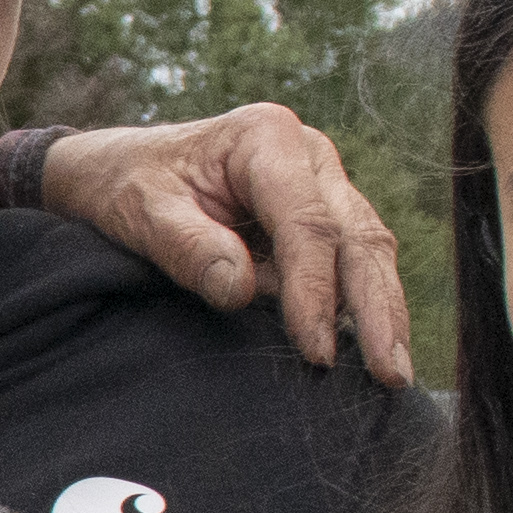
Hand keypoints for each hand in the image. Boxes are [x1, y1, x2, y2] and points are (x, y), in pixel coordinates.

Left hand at [41, 105, 417, 386]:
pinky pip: (351, 262)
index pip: (307, 223)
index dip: (315, 291)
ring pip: (367, 249)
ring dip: (382, 313)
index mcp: (266, 138)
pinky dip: (362, 307)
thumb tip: (240, 291)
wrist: (118, 168)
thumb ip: (187, 247)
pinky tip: (370, 353)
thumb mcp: (140, 212)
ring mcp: (321, 184)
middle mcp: (308, 156)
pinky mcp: (320, 216)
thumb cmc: (125, 184)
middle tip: (391, 374)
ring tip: (394, 374)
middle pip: (357, 236)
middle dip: (378, 308)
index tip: (317, 351)